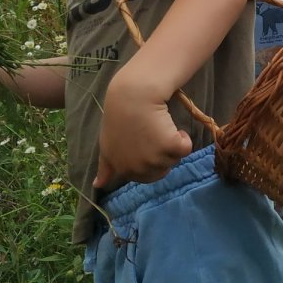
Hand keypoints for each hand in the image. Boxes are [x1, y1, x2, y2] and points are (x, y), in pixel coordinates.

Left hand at [94, 69, 192, 187]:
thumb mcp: (107, 145)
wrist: (133, 96)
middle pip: (162, 170)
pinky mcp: (170, 146)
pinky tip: (174, 127)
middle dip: (162, 155)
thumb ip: (105, 167)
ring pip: (174, 159)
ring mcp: (154, 159)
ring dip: (173, 145)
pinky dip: (183, 139)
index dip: (150, 160)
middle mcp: (138, 169)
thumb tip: (98, 185)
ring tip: (161, 128)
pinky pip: (185, 149)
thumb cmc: (119, 116)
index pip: (146, 177)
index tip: (148, 144)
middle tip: (156, 135)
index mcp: (123, 169)